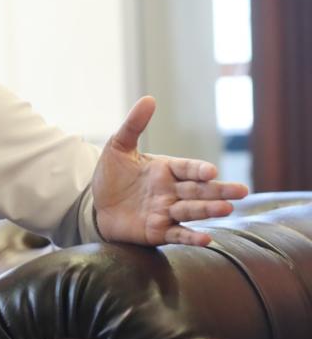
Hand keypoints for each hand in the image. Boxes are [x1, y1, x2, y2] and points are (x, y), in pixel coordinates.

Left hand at [92, 96, 248, 245]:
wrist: (96, 204)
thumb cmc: (111, 175)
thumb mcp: (118, 147)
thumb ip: (134, 125)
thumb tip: (149, 98)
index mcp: (166, 169)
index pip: (187, 168)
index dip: (198, 170)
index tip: (210, 171)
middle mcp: (171, 191)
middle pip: (198, 190)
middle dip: (218, 191)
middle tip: (241, 191)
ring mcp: (167, 212)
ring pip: (191, 210)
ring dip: (208, 210)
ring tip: (226, 209)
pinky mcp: (159, 231)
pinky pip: (178, 234)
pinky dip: (191, 237)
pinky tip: (207, 239)